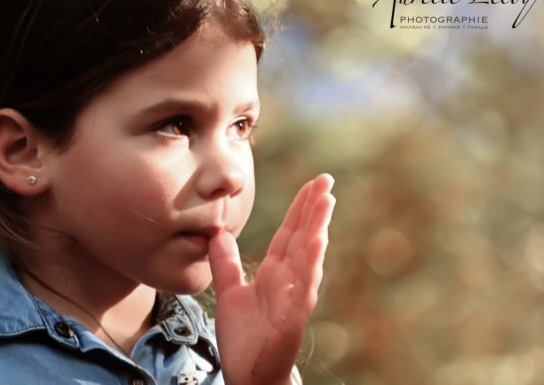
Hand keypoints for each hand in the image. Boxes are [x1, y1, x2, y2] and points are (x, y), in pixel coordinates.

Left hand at [209, 173, 335, 384]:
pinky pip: (304, 285)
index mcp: (274, 273)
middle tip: (326, 179)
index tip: (310, 184)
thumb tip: (217, 232)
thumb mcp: (229, 292)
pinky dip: (311, 261)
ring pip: (308, 255)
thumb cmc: (244, 339)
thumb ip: (226, 263)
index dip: (298, 208)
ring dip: (318, 226)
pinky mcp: (293, 315)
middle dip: (314, 208)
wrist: (248, 375)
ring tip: (326, 200)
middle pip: (303, 237)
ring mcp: (294, 296)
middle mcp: (289, 280)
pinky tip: (318, 240)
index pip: (289, 233)